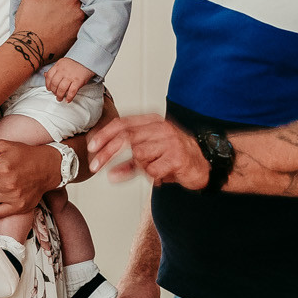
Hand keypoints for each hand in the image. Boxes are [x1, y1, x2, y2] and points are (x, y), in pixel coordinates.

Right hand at [12, 0, 84, 62]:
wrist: (28, 49)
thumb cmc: (30, 22)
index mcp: (72, 0)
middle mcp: (81, 14)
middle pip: (84, 0)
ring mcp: (80, 28)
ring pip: (83, 14)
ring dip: (77, 11)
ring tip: (65, 10)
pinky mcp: (77, 40)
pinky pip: (80, 28)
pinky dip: (74, 24)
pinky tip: (65, 23)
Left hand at [44, 56, 93, 103]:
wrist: (88, 61)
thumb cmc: (75, 64)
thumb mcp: (62, 63)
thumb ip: (54, 69)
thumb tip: (45, 75)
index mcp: (58, 65)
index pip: (49, 76)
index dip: (48, 84)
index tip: (49, 89)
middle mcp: (63, 70)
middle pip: (54, 84)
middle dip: (53, 91)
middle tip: (55, 94)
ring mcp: (70, 76)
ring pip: (61, 89)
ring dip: (59, 96)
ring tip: (60, 98)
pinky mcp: (78, 81)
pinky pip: (72, 91)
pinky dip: (69, 97)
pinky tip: (68, 100)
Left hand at [88, 114, 207, 189]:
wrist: (205, 164)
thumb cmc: (175, 157)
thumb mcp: (151, 155)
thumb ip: (130, 160)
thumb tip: (109, 172)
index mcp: (153, 121)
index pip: (122, 123)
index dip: (104, 134)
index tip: (91, 147)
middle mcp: (162, 128)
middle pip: (126, 137)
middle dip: (106, 152)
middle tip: (94, 165)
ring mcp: (170, 141)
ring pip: (139, 155)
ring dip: (138, 167)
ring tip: (151, 169)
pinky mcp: (177, 157)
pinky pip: (152, 170)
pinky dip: (152, 176)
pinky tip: (161, 175)